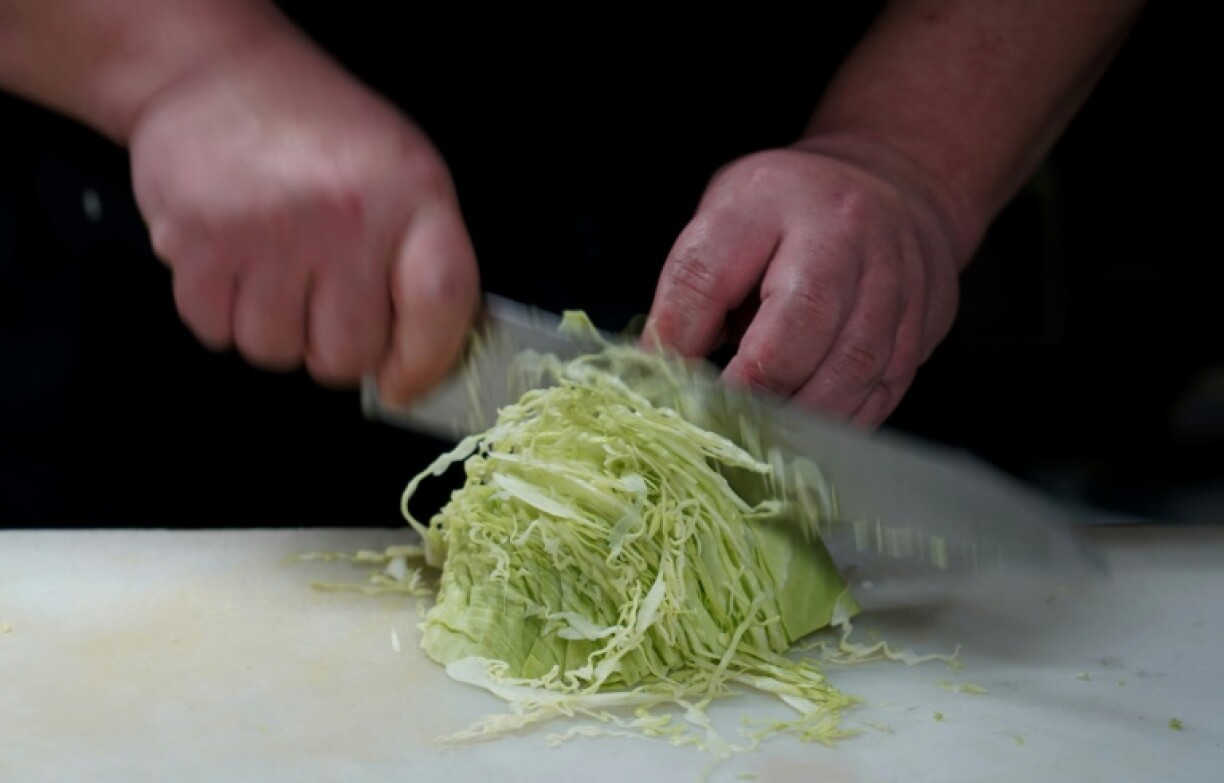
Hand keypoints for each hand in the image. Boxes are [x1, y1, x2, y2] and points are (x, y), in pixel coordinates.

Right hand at [128, 31, 478, 404]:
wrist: (216, 76)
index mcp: (412, 195)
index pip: (440, 303)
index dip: (425, 362)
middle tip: (321, 299)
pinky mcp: (197, 243)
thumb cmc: (320, 135)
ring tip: (274, 271)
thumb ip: (420, 264)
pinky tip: (233, 264)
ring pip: (277, 352)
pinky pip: (216, 332)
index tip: (401, 383)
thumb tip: (410, 368)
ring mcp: (269, 230)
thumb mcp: (403, 175)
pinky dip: (222, 314)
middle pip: (347, 355)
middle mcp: (345, 215)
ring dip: (275, 329)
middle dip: (334, 345)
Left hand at [644, 139, 963, 427]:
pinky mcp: (921, 324)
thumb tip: (654, 374)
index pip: (709, 274)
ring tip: (760, 444)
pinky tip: (806, 441)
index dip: (680, 340)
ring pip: (851, 365)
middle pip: (801, 321)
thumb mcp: (724, 222)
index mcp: (768, 200)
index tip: (661, 386)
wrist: (894, 185)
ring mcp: (893, 278)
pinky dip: (838, 425)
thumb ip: (689, 292)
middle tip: (719, 426)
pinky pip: (881, 390)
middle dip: (754, 387)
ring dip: (800, 417)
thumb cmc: (787, 212)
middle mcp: (843, 232)